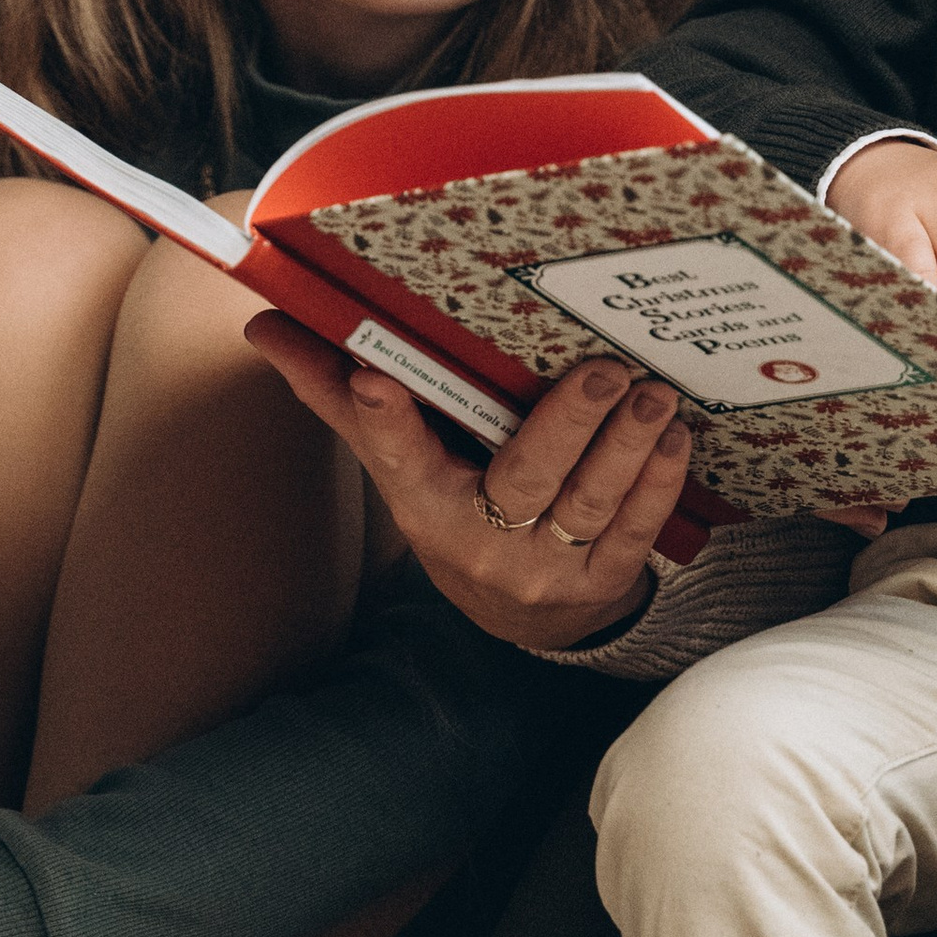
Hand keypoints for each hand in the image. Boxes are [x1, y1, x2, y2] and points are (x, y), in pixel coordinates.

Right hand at [245, 319, 691, 649]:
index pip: (397, 457)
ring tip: (651, 393)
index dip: (386, 420)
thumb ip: (336, 392)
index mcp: (423, 504)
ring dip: (627, 446)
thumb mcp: (397, 459)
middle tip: (602, 372)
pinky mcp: (602, 582)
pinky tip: (674, 438)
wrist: (522, 609)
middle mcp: (481, 542)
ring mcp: (545, 569)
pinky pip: (634, 530)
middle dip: (564, 425)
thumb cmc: (453, 504)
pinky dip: (657, 483)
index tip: (375, 377)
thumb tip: (262, 326)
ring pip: (589, 503)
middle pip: (521, 478)